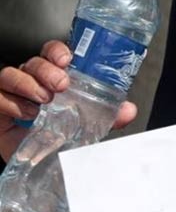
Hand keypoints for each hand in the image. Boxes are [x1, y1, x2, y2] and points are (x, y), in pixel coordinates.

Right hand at [0, 40, 136, 161]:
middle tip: (61, 85)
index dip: (57, 51)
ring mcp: (11, 92)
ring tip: (44, 100)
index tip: (67, 59)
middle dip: (47, 70)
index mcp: (53, 76)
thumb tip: (128, 110)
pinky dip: (11, 103)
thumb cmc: (58, 133)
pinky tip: (27, 114)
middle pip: (33, 62)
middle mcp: (30, 79)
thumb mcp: (86, 123)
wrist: (37, 160)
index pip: (51, 52)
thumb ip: (107, 115)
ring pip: (11, 74)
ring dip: (28, 84)